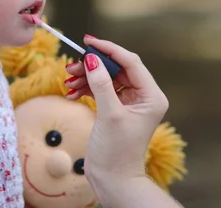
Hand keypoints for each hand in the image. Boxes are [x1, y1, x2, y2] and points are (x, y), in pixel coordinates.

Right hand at [65, 36, 168, 184]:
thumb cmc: (117, 151)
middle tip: (72, 65)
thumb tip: (92, 59)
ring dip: (87, 77)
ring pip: (106, 78)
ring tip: (68, 80)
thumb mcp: (109, 114)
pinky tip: (72, 93)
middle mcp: (143, 96)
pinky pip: (101, 90)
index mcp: (151, 96)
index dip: (109, 49)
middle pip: (117, 68)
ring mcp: (129, 103)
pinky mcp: (116, 109)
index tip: (88, 41)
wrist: (113, 180)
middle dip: (93, 65)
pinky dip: (86, 89)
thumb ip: (101, 84)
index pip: (130, 62)